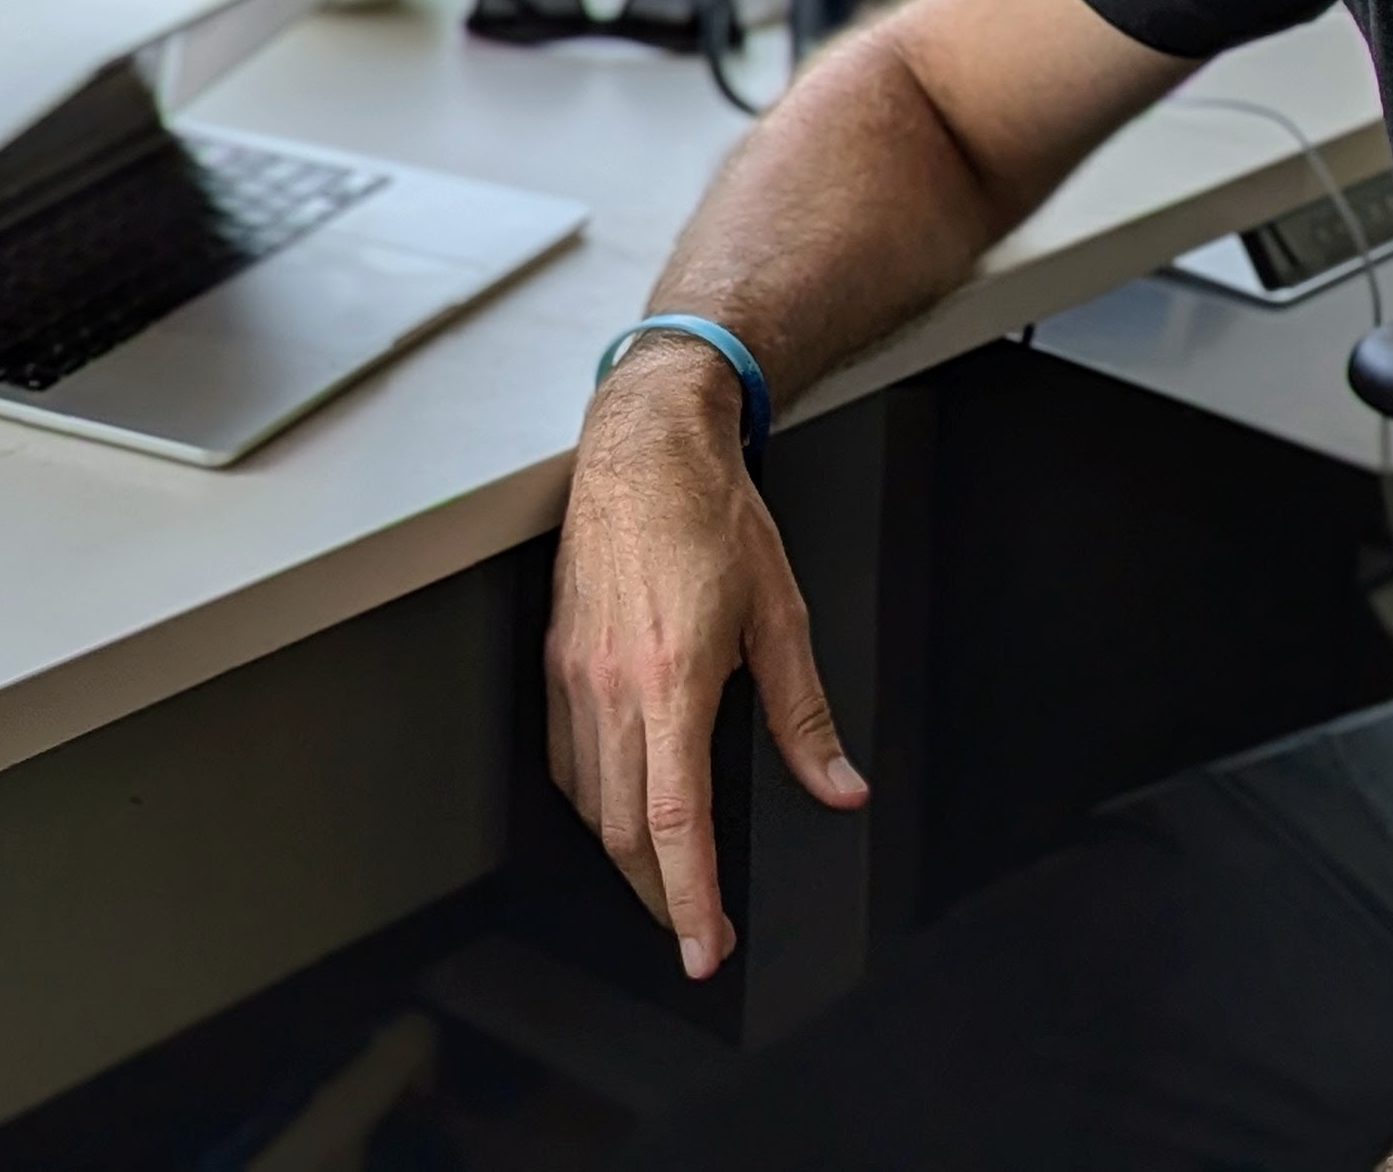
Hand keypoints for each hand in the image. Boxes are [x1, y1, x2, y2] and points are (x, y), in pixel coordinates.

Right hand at [545, 340, 866, 977]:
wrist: (644, 445)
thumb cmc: (712, 513)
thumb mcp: (781, 614)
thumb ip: (805, 715)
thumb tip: (838, 786)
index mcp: (673, 678)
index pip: (675, 822)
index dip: (690, 900)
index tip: (706, 948)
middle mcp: (612, 684)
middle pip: (623, 829)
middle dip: (659, 896)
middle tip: (696, 929)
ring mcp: (574, 673)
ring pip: (587, 800)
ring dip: (625, 853)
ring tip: (665, 876)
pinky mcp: (554, 658)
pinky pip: (562, 756)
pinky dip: (592, 800)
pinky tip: (619, 804)